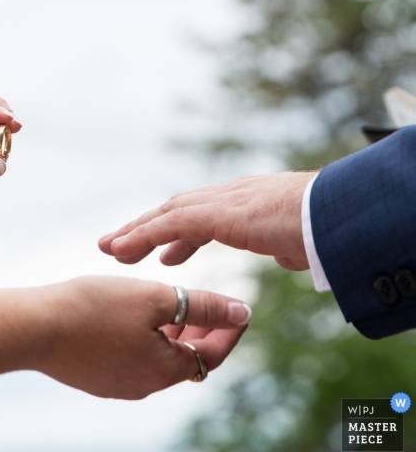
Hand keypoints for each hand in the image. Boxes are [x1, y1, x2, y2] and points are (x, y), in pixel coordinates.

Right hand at [37, 277, 250, 399]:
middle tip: (207, 305)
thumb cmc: (93, 308)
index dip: (229, 330)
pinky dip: (146, 339)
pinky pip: (133, 359)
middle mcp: (144, 386)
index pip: (213, 355)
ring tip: (171, 306)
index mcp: (164, 370)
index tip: (239, 308)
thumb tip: (242, 313)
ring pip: (159, 359)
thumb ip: (202, 306)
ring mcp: (118, 385)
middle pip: (187, 360)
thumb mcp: (155, 298)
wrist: (33, 327)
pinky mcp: (96, 378)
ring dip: (172, 335)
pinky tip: (134, 317)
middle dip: (202, 332)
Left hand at [98, 172, 315, 270]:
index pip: (199, 215)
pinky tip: (122, 248)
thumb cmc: (326, 230)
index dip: (175, 233)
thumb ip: (283, 246)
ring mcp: (223, 202)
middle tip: (118, 245)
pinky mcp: (218, 214)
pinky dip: (144, 236)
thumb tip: (284, 254)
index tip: (161, 252)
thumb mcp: (298, 242)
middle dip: (145, 228)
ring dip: (135, 231)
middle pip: (174, 210)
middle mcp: (228, 197)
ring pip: (166, 214)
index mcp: (243, 205)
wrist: (340, 217)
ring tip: (111, 249)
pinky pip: (170, 224)